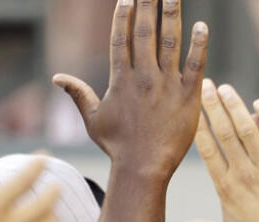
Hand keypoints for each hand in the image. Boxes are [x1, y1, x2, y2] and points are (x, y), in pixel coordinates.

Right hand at [52, 0, 207, 179]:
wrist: (143, 168)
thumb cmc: (118, 147)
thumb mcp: (93, 119)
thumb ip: (79, 94)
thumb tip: (56, 78)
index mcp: (121, 79)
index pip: (121, 38)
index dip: (123, 16)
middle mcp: (143, 77)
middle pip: (144, 32)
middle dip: (147, 5)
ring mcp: (166, 85)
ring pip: (169, 43)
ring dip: (171, 15)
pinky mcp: (188, 97)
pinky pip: (195, 66)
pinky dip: (199, 46)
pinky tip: (202, 26)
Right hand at [176, 82, 258, 221]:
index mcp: (225, 188)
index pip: (206, 149)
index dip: (198, 125)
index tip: (190, 106)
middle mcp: (243, 175)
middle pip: (224, 133)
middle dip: (213, 107)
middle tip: (205, 84)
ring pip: (248, 131)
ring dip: (236, 107)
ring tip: (226, 89)